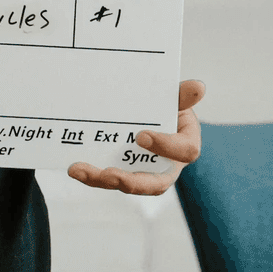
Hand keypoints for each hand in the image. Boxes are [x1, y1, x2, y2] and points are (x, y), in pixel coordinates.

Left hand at [67, 78, 203, 193]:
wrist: (153, 114)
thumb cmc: (168, 109)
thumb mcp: (176, 99)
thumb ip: (182, 96)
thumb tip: (198, 87)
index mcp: (185, 146)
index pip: (184, 151)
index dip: (165, 146)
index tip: (141, 136)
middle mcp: (166, 167)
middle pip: (154, 184)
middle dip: (130, 182)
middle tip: (110, 174)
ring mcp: (143, 173)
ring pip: (126, 184)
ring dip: (101, 180)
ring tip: (79, 171)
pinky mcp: (123, 173)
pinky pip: (108, 178)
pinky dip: (91, 176)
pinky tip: (75, 168)